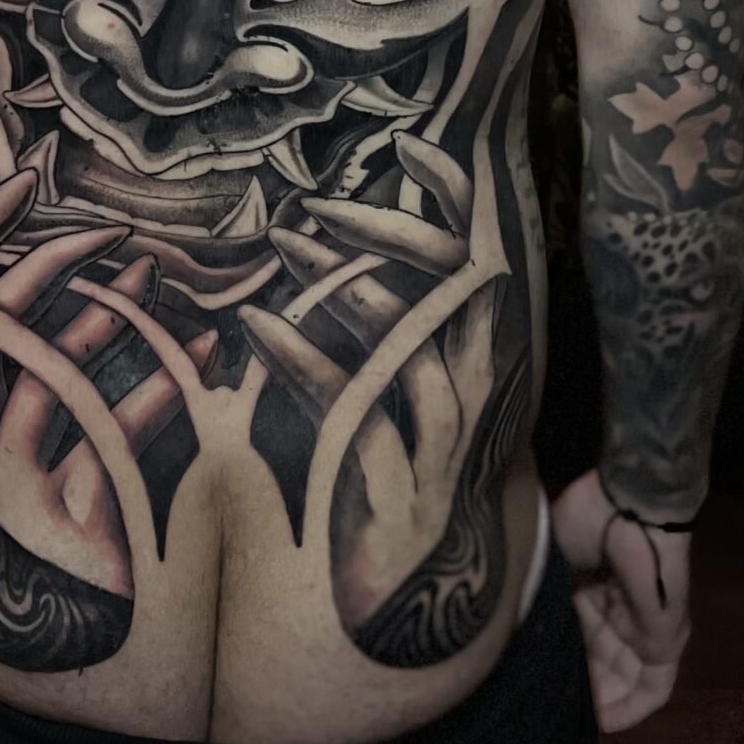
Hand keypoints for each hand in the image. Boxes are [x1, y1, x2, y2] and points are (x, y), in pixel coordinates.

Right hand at [0, 171, 212, 596]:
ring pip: (42, 377)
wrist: (67, 632)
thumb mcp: (63, 427)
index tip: (25, 176)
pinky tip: (203, 360)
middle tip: (115, 230)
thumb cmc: (74, 514)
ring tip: (162, 281)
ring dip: (108, 321)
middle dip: (48, 264)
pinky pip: (100, 440)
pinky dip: (154, 394)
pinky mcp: (45, 521)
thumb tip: (124, 266)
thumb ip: (69, 357)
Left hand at [239, 135, 513, 636]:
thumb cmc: (378, 472)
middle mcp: (478, 391)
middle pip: (462, 289)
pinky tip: (254, 326)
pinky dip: (303, 361)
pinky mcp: (399, 492)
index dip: (460, 194)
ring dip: (341, 291)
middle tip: (316, 202)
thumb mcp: (389, 380)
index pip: (488, 256)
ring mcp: (444, 444)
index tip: (409, 142)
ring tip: (282, 246)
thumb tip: (319, 222)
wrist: (398, 602)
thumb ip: (375, 309)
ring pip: (410, 348)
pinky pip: (355, 412)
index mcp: (480, 353)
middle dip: (390, 234)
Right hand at [551, 468, 691, 731]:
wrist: (631, 502)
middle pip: (597, 660)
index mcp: (593, 588)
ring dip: (597, 701)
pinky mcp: (666, 640)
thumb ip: (536, 586)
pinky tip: (604, 724)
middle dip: (574, 684)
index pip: (575, 635)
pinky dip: (631, 708)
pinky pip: (653, 687)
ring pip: (622, 678)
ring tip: (568, 721)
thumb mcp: (549, 553)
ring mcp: (646, 627)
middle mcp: (619, 611)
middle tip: (545, 706)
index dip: (556, 656)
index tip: (531, 674)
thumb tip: (505, 620)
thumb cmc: (590, 516)